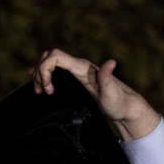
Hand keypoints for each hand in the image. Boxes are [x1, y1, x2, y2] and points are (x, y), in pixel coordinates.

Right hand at [31, 48, 159, 140]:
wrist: (124, 107)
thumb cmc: (118, 102)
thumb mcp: (112, 92)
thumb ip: (108, 77)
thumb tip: (111, 62)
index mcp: (82, 67)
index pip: (55, 57)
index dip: (45, 69)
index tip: (47, 88)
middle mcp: (77, 66)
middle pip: (49, 57)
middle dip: (40, 72)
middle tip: (43, 91)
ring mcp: (75, 71)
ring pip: (50, 63)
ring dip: (40, 75)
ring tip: (41, 91)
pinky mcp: (74, 79)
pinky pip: (55, 71)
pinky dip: (44, 75)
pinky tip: (40, 83)